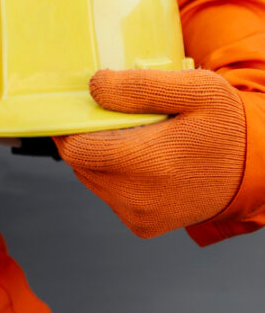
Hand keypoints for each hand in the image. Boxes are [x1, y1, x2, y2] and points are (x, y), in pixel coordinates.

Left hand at [54, 68, 245, 237]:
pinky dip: (111, 174)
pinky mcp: (143, 225)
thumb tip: (95, 87)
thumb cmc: (226, 126)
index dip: (67, 127)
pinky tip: (136, 159)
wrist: (254, 170)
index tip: (75, 108)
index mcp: (150, 163)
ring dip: (97, 156)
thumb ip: (141, 87)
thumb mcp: (196, 90)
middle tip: (105, 116)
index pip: (76, 149)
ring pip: (90, 179)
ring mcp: (140, 216)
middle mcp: (139, 198)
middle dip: (84, 138)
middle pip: (79, 164)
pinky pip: (108, 194)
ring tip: (126, 136)